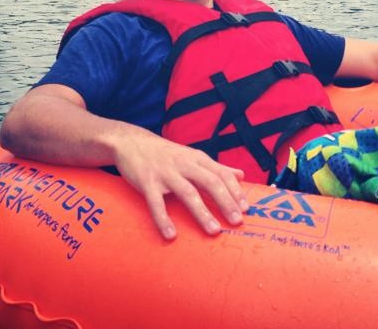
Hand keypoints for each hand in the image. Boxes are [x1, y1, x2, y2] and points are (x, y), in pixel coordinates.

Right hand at [112, 131, 248, 240]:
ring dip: (202, 213)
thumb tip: (241, 175)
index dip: (235, 191)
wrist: (131, 142)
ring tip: (214, 231)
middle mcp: (184, 164)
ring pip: (187, 193)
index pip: (221, 173)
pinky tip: (171, 235)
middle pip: (210, 182)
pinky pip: (156, 203)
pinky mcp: (147, 181)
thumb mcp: (193, 155)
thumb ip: (216, 167)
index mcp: (197, 158)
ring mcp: (165, 173)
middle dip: (225, 202)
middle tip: (237, 221)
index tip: (246, 209)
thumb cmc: (166, 153)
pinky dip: (163, 219)